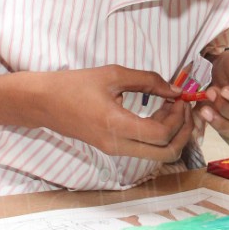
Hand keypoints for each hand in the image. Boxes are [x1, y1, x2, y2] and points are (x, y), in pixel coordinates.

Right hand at [32, 65, 191, 161]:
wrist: (43, 103)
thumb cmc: (74, 85)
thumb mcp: (112, 74)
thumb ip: (147, 80)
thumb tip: (175, 89)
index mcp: (116, 125)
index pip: (161, 134)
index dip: (178, 117)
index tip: (181, 98)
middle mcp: (117, 145)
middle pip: (165, 154)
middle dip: (183, 133)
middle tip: (185, 109)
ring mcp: (114, 150)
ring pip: (157, 155)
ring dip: (172, 134)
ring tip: (172, 108)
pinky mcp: (112, 148)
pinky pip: (145, 149)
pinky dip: (159, 135)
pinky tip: (158, 113)